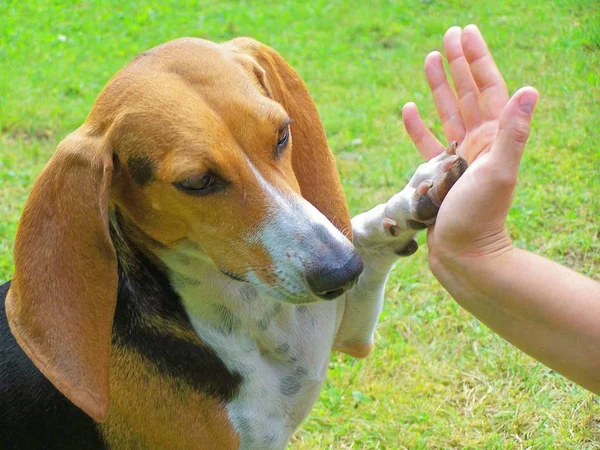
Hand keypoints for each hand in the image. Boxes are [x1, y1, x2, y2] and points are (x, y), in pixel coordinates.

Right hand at [402, 25, 538, 263]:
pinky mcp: (437, 173)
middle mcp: (477, 144)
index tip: (466, 33)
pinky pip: (426, 142)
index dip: (477, 59)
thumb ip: (512, 132)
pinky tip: (409, 108)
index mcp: (492, 139)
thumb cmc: (480, 218)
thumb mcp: (498, 173)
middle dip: (458, 64)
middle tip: (447, 35)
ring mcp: (457, 158)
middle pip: (467, 94)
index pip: (487, 88)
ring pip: (446, 113)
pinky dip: (418, 125)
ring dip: (439, 86)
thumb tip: (529, 91)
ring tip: (429, 59)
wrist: (464, 255)